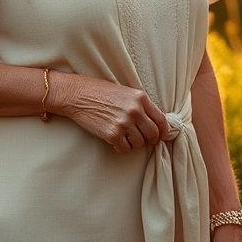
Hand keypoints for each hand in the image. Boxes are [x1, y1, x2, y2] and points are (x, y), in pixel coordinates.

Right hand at [52, 72, 168, 152]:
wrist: (78, 95)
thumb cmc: (101, 92)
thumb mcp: (126, 93)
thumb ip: (141, 105)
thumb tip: (153, 123)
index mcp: (141, 98)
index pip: (161, 119)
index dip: (163, 131)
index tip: (160, 136)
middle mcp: (135, 110)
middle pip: (153, 134)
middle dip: (149, 140)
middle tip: (143, 140)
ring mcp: (124, 123)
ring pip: (139, 143)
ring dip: (133, 144)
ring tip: (124, 137)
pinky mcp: (112, 134)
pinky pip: (125, 149)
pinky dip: (121, 147)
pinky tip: (115, 141)